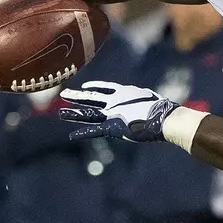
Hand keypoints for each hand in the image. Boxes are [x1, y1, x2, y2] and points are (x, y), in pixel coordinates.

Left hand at [60, 81, 180, 143]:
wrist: (162, 117)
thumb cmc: (162, 110)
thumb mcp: (151, 102)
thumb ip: (146, 102)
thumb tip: (151, 102)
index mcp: (124, 93)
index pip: (105, 88)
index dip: (94, 87)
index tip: (85, 87)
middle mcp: (114, 101)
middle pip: (92, 98)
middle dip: (77, 97)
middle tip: (64, 94)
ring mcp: (111, 114)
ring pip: (88, 113)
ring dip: (74, 114)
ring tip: (61, 113)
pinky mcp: (112, 127)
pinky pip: (94, 130)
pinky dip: (83, 133)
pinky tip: (71, 136)